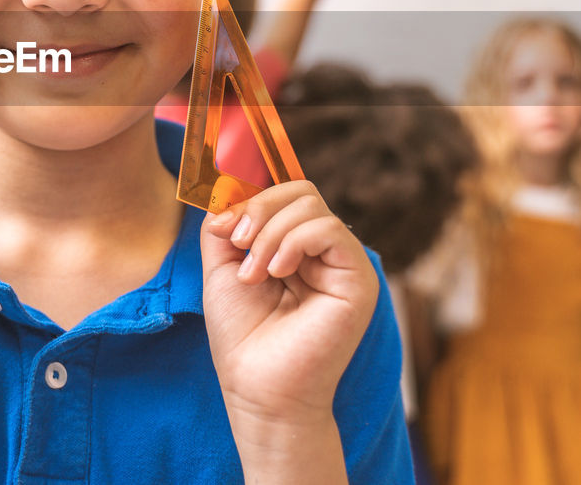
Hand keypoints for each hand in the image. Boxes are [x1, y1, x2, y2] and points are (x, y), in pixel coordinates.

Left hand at [201, 182, 377, 429]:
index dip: (251, 201)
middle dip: (259, 211)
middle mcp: (323, 252)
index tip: (223, 231)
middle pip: (300, 192)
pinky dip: (294, 240)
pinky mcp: (359, 280)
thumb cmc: (242, 337)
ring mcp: (343, 264)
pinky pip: (329, 229)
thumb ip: (224, 228)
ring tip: (254, 275)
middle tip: (238, 247)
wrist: (258, 389)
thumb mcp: (221, 270)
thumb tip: (227, 195)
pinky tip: (277, 271)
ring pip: (311, 206)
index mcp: (295, 248)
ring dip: (269, 233)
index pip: (283, 196)